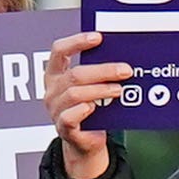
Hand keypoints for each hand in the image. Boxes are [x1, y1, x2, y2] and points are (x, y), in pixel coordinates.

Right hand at [42, 31, 134, 178]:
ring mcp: (55, 110)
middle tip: (125, 70)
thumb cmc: (91, 108)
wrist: (85, 141)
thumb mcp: (91, 86)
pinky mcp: (63, 128)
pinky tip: (95, 107)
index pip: (59, 50)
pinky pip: (70, 117)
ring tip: (119, 90)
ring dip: (101, 90)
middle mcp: (52, 91)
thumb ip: (98, 73)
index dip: (77, 42)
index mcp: (55, 74)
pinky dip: (83, 110)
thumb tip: (122, 58)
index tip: (98, 37)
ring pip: (76, 94)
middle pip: (75, 74)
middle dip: (103, 70)